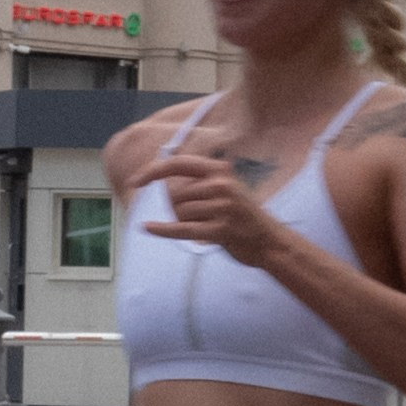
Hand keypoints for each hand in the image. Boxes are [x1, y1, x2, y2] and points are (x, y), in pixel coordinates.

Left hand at [142, 150, 280, 269]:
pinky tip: (147, 227)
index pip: (177, 164)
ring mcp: (222, 206)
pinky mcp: (221, 229)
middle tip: (200, 218)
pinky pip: (183, 229)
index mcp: (220, 169)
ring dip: (185, 223)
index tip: (136, 181)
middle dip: (176, 209)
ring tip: (207, 226)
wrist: (269, 241)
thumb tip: (163, 181)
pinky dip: (163, 230)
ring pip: (179, 213)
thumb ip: (199, 181)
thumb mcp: (226, 188)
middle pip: (175, 195)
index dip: (153, 171)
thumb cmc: (242, 216)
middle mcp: (221, 184)